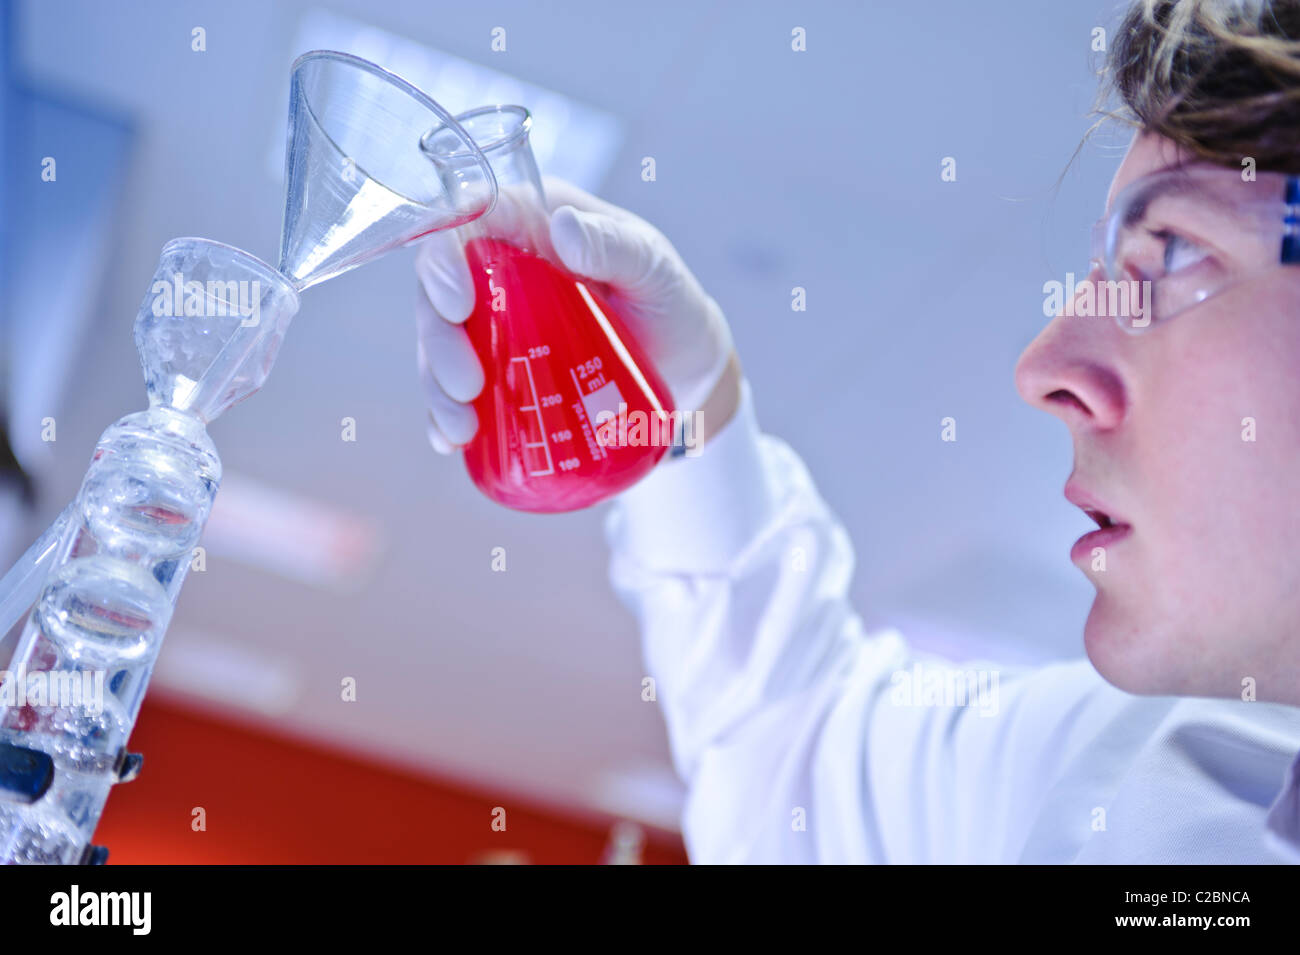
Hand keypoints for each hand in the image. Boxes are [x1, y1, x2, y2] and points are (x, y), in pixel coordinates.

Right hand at [415, 175, 735, 453]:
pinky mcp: (498, 370)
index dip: (445, 258)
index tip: (458, 304)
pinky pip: (455, 389)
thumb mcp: (655, 271)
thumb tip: (561, 227)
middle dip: (439, 338)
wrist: (686, 372)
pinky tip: (451, 440)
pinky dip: (445, 417)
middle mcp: (503, 267)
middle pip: (440, 290)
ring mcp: (496, 322)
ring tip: (463, 425)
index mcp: (533, 223)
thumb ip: (616, 245)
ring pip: (440, 342)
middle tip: (467, 384)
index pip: (467, 223)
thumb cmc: (672, 307)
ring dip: (437, 385)